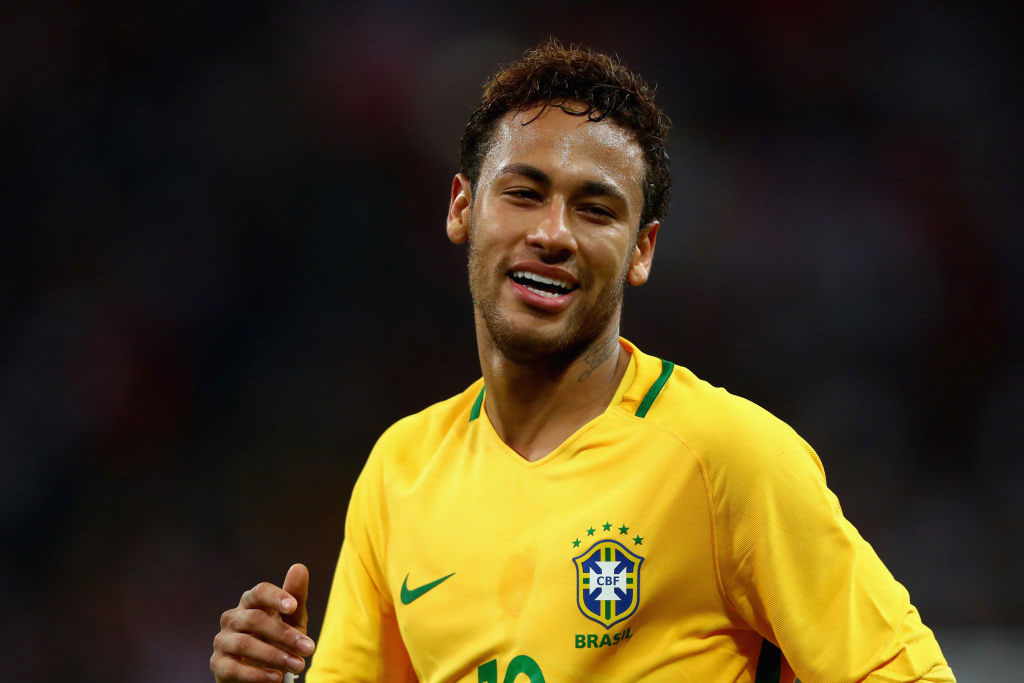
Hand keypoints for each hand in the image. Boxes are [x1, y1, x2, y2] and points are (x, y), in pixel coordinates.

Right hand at [211, 563, 315, 681]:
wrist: (262, 671)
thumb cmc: (278, 639)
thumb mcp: (292, 619)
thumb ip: (296, 596)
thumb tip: (299, 567)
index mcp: (250, 602)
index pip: (259, 592)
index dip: (275, 596)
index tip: (292, 606)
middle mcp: (233, 618)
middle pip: (255, 619)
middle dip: (284, 634)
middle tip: (308, 648)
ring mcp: (222, 640)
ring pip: (245, 644)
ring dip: (274, 655)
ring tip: (298, 664)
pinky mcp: (217, 663)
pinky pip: (233, 668)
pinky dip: (256, 674)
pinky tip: (276, 677)